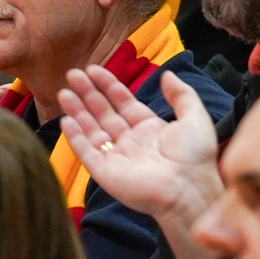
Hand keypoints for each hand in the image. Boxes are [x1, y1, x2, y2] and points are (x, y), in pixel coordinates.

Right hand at [58, 65, 223, 224]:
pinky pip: (86, 152)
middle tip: (72, 74)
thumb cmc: (195, 155)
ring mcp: (117, 157)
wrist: (188, 188)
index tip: (93, 70)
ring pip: (91, 129)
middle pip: (104, 113)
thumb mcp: (194, 117)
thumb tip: (167, 74)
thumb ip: (181, 94)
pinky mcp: (105, 173)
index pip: (123, 102)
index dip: (108, 85)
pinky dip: (75, 137)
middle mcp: (131, 141)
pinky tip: (65, 120)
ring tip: (64, 92)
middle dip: (88, 94)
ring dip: (77, 111)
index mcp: (150, 128)